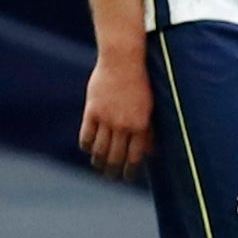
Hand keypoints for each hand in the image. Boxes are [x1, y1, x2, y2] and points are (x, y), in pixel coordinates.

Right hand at [78, 52, 153, 178]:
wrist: (123, 61)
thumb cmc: (140, 82)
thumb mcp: (149, 107)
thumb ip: (148, 130)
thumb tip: (150, 152)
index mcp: (141, 125)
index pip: (135, 156)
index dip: (130, 169)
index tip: (127, 176)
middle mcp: (123, 125)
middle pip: (116, 156)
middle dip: (113, 170)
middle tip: (111, 175)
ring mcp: (106, 119)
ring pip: (100, 149)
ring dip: (99, 161)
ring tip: (99, 165)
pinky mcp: (92, 111)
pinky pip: (87, 136)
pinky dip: (87, 146)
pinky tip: (89, 149)